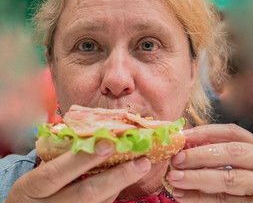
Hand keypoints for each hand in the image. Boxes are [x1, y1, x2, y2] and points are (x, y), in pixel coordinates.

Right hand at [5, 141, 150, 202]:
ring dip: (121, 184)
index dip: (82, 159)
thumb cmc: (33, 188)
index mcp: (31, 188)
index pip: (55, 173)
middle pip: (85, 194)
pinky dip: (112, 194)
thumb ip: (62, 159)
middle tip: (142, 161)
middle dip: (117, 177)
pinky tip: (123, 179)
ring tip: (141, 167)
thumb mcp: (38, 173)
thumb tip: (100, 137)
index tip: (109, 143)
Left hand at [167, 124, 252, 202]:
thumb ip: (227, 157)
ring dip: (197, 179)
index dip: (207, 132)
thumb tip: (186, 150)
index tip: (183, 136)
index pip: (234, 133)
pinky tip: (184, 197)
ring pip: (229, 180)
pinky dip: (203, 199)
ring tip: (174, 179)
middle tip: (177, 159)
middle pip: (233, 153)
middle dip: (201, 155)